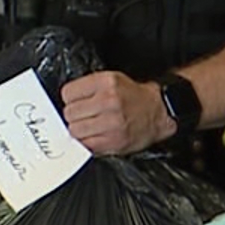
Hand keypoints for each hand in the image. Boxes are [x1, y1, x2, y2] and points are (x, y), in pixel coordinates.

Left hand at [60, 71, 174, 154]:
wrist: (159, 112)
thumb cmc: (133, 96)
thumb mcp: (111, 79)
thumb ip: (87, 87)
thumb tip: (65, 99)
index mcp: (106, 82)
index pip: (68, 93)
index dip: (70, 98)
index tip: (76, 101)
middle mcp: (109, 101)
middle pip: (69, 113)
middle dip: (74, 115)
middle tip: (85, 115)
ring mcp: (112, 123)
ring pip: (75, 130)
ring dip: (79, 130)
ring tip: (91, 125)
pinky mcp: (115, 141)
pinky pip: (86, 145)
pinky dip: (87, 142)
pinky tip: (96, 135)